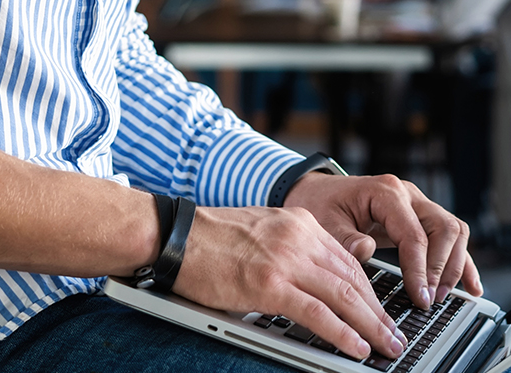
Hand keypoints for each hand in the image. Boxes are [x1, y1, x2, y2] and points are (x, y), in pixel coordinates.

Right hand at [174, 204, 407, 359]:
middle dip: (379, 311)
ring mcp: (285, 260)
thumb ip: (294, 247)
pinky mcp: (269, 285)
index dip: (371, 291)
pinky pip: (318, 314)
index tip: (383, 311)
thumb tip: (321, 280)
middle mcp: (298, 236)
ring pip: (344, 297)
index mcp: (298, 222)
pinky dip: (343, 334)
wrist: (176, 235)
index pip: (348, 260)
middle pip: (353, 279)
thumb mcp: (263, 229)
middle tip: (394, 335)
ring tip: (387, 347)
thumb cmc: (211, 237)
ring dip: (371, 326)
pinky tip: (357, 348)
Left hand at [284, 171, 481, 308]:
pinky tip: (470, 286)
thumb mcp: (323, 222)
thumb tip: (366, 251)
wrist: (316, 193)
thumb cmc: (320, 205)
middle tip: (427, 298)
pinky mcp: (420, 218)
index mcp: (384, 192)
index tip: (419, 297)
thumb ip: (344, 238)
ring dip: (453, 265)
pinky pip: (451, 237)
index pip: (413, 233)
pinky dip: (463, 261)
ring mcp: (416, 204)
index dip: (419, 268)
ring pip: (454, 231)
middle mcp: (406, 194)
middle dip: (440, 267)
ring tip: (439, 295)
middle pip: (444, 228)